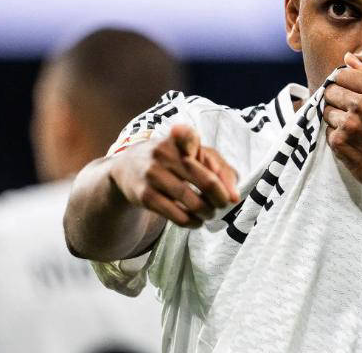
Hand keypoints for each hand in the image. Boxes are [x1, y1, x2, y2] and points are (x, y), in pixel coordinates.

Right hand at [109, 125, 239, 227]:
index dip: (218, 167)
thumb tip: (234, 197)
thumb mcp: (192, 153)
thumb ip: (219, 167)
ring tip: (210, 214)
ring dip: (207, 212)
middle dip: (220, 199)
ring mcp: (153, 174)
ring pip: (192, 201)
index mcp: (180, 138)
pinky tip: (195, 221)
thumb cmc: (171, 160)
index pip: (205, 147)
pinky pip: (176, 215)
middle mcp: (165, 153)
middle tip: (223, 205)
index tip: (227, 184)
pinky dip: (191, 222)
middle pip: (206, 182)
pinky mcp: (144, 196)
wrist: (127, 167)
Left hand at [323, 52, 361, 194]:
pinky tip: (353, 143)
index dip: (343, 83)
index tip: (348, 92)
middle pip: (330, 91)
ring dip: (336, 119)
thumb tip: (347, 57)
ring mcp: (350, 124)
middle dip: (337, 100)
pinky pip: (327, 131)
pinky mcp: (340, 143)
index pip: (342, 74)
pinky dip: (337, 137)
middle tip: (351, 114)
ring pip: (326, 111)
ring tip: (354, 130)